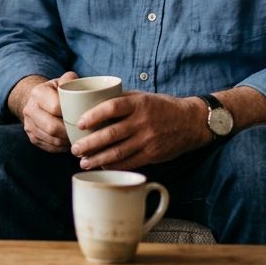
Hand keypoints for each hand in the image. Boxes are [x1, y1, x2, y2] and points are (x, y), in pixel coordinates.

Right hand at [16, 71, 77, 152]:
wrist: (39, 101)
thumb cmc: (56, 91)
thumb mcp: (62, 81)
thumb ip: (71, 80)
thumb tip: (81, 91)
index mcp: (38, 93)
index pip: (56, 107)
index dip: (71, 113)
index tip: (83, 116)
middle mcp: (29, 109)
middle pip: (52, 127)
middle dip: (70, 131)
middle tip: (83, 131)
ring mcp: (29, 125)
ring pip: (52, 139)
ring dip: (67, 141)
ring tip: (78, 137)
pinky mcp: (32, 137)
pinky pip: (49, 147)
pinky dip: (62, 147)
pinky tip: (70, 141)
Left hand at [71, 93, 206, 169]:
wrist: (191, 122)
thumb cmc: (161, 107)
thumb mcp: (142, 97)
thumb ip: (121, 100)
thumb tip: (93, 103)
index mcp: (138, 104)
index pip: (111, 107)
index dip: (93, 115)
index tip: (79, 123)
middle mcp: (142, 122)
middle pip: (111, 134)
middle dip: (89, 144)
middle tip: (74, 149)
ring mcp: (148, 140)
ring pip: (118, 152)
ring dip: (97, 159)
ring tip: (83, 162)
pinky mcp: (152, 155)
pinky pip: (129, 163)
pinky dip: (113, 166)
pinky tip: (102, 167)